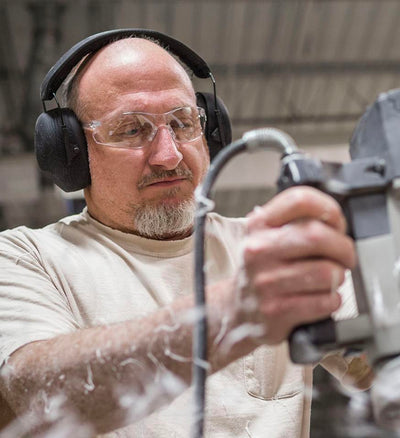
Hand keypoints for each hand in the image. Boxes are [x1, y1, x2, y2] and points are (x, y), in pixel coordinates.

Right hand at [236, 186, 355, 344]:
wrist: (236, 309)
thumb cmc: (261, 270)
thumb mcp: (266, 237)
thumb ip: (296, 222)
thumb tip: (336, 221)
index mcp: (258, 226)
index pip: (300, 200)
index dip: (328, 208)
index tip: (336, 222)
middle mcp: (258, 250)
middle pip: (318, 235)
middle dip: (343, 248)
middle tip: (345, 256)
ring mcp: (266, 281)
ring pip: (327, 272)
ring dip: (339, 276)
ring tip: (330, 279)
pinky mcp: (277, 310)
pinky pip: (325, 301)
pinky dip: (332, 300)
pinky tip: (321, 297)